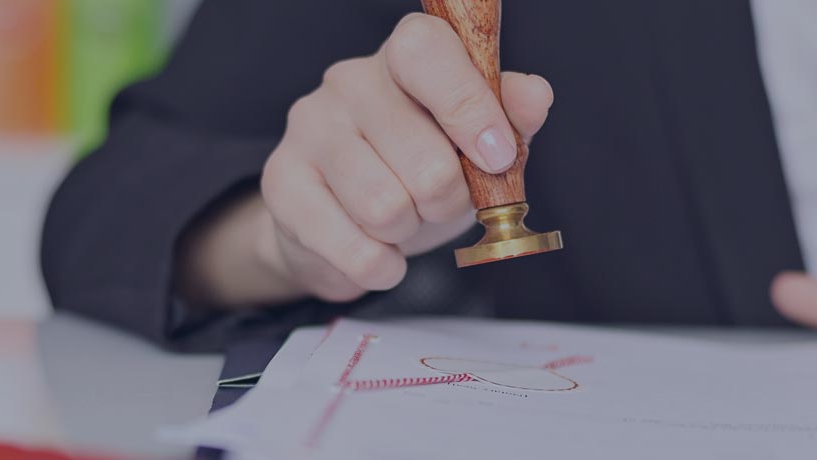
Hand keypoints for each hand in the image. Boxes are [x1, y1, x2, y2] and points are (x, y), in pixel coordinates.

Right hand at [177, 14, 553, 307]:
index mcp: (404, 57)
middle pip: (425, 160)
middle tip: (439, 203)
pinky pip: (353, 248)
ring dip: (409, 233)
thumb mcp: (475, 144)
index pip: (427, 51)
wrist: (344, 226)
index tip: (497, 157)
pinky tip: (379, 254)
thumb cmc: (419, 171)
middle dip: (448, 202)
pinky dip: (380, 267)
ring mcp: (309, 128)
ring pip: (386, 208)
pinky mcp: (281, 183)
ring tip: (402, 223)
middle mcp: (349, 80)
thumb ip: (510, 118)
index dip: (468, 106)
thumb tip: (535, 96)